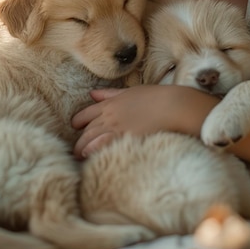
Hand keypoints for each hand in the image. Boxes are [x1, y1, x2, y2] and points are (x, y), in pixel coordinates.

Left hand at [71, 84, 217, 157]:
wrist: (172, 105)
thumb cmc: (154, 97)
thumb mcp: (130, 92)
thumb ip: (110, 94)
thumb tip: (92, 94)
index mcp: (110, 103)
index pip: (85, 114)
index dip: (78, 122)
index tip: (76, 128)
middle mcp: (109, 116)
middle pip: (86, 130)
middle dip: (79, 140)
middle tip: (76, 149)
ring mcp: (116, 127)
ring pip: (90, 139)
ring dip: (82, 148)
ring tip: (80, 156)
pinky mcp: (125, 138)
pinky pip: (103, 145)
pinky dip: (93, 150)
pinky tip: (88, 156)